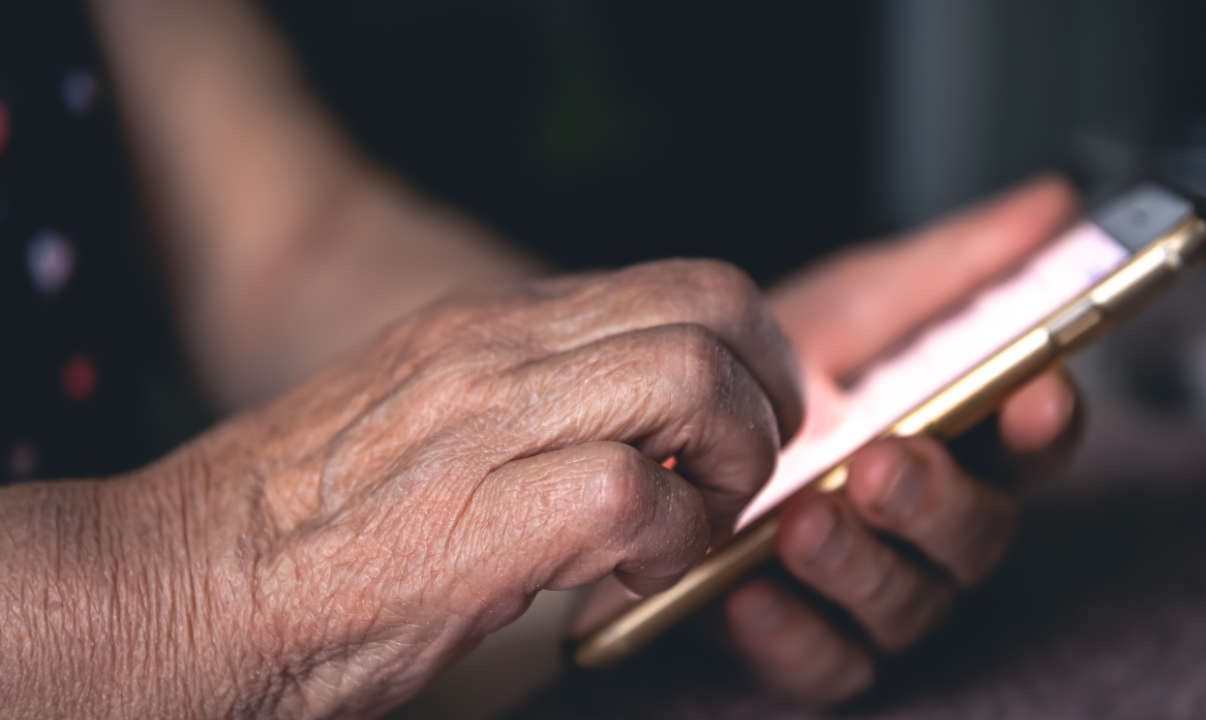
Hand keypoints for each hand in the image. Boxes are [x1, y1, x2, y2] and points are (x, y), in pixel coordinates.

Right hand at [68, 260, 802, 717]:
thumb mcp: (431, 414)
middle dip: (766, 390)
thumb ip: (533, 399)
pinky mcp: (487, 514)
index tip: (745, 422)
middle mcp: (500, 348)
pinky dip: (670, 544)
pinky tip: (627, 580)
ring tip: (692, 523)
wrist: (182, 579)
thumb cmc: (307, 519)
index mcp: (494, 325)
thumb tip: (642, 431)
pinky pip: (642, 496)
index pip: (681, 283)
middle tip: (745, 467)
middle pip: (711, 304)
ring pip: (693, 378)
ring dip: (730, 463)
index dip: (748, 351)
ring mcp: (491, 419)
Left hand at [723, 177, 1080, 705]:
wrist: (659, 424)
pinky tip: (746, 590)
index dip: (1045, 421)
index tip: (1035, 388)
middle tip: (882, 461)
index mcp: (957, 441)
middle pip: (979, 532)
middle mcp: (929, 524)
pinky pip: (826, 660)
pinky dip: (792, 631)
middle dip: (937, 499)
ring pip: (908, 602)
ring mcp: (873, 587)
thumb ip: (948, 268)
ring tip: (803, 518)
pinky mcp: (807, 637)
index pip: (1032, 443)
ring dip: (861, 562)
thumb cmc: (772, 372)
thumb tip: (1053, 203)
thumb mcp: (851, 306)